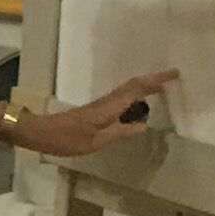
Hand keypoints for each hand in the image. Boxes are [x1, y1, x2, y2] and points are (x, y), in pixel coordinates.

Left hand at [13, 71, 174, 158]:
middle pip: (133, 85)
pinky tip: (139, 105)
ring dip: (145, 87)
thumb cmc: (67, 139)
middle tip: (173, 78)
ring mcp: (101, 104)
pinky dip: (135, 96)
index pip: (137, 89)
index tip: (174, 74)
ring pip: (128, 90)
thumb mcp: (96, 141)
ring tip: (163, 89)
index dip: (156, 80)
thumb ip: (120, 132)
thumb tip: (144, 126)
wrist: (40, 132)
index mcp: (109, 107)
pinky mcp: (96, 110)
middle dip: (154, 80)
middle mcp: (107, 101)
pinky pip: (121, 98)